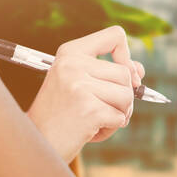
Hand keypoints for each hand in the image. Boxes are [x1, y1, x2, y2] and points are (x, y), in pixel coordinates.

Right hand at [26, 25, 145, 161]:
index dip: (127, 56)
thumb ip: (109, 72)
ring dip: (119, 114)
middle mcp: (73, 65)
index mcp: (70, 52)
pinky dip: (111, 129)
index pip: (115, 35)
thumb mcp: (79, 83)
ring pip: (127, 97)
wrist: (38, 141)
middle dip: (123, 97)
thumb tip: (139, 70)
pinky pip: (119, 118)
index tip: (125, 75)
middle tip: (103, 110)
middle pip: (125, 74)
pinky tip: (90, 131)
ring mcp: (80, 86)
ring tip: (96, 120)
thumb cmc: (61, 113)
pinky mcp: (89, 109)